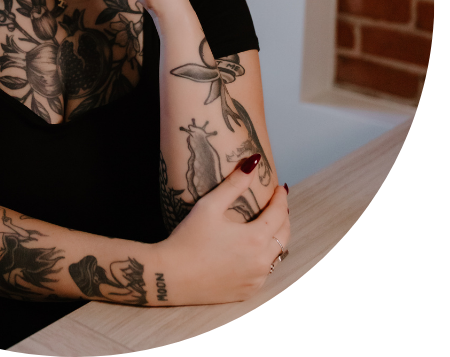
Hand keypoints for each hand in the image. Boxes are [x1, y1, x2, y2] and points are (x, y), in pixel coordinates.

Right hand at [156, 156, 290, 304]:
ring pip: (277, 255)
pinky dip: (264, 258)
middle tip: (278, 204)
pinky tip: (253, 250)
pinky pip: (264, 271)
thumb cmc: (187, 239)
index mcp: (255, 239)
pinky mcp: (247, 291)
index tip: (279, 188)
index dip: (281, 199)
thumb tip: (253, 163)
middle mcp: (261, 262)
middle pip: (284, 235)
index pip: (279, 214)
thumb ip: (234, 184)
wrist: (171, 277)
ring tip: (267, 224)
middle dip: (283, 217)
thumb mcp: (209, 206)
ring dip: (276, 238)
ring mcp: (255, 279)